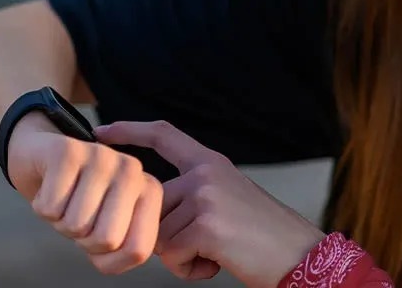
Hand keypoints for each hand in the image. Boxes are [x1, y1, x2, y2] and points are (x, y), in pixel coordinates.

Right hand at [5, 112, 164, 274]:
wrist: (43, 160)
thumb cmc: (79, 202)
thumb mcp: (108, 232)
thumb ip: (124, 252)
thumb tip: (117, 249)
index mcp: (150, 192)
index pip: (138, 250)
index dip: (109, 258)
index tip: (100, 236)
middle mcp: (132, 170)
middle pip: (107, 239)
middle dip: (83, 240)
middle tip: (79, 217)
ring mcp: (102, 157)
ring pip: (76, 225)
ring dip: (60, 222)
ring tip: (65, 201)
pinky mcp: (68, 152)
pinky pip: (50, 208)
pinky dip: (42, 208)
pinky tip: (50, 188)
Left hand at [95, 120, 326, 287]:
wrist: (299, 254)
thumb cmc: (263, 236)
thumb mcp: (228, 199)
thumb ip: (192, 196)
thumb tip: (150, 215)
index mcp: (211, 162)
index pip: (163, 135)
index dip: (129, 131)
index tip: (102, 132)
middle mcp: (205, 173)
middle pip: (151, 205)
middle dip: (168, 235)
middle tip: (206, 245)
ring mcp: (205, 196)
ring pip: (158, 235)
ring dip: (182, 256)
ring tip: (218, 253)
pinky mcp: (206, 225)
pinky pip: (172, 256)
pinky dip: (190, 270)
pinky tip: (218, 263)